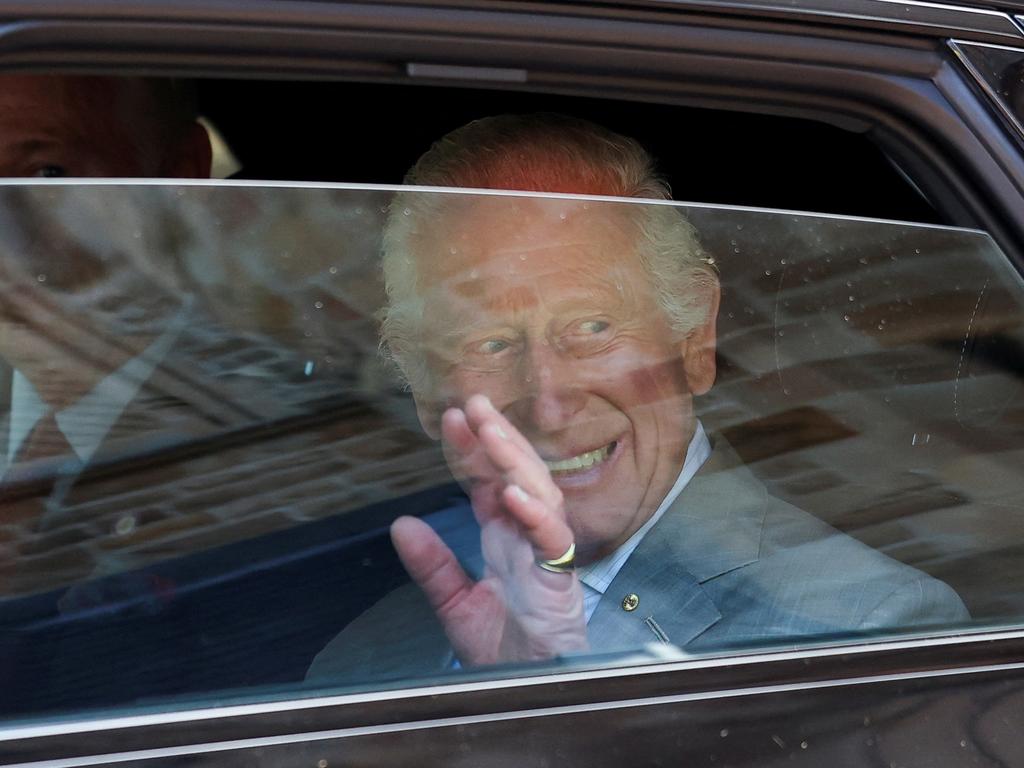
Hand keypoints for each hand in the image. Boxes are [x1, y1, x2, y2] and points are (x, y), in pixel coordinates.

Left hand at [391, 394, 586, 665]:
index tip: (451, 418)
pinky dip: (534, 513)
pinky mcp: (560, 578)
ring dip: (514, 461)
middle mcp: (526, 537)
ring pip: (539, 492)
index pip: (488, 483)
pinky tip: (512, 494)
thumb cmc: (502, 649)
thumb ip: (431, 564)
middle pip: (517, 475)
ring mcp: (546, 554)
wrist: (526, 691)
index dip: (472, 450)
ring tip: (491, 432)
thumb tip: (401, 523)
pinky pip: (552, 538)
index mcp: (503, 538)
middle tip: (473, 404)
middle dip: (496, 438)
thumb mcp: (454, 602)